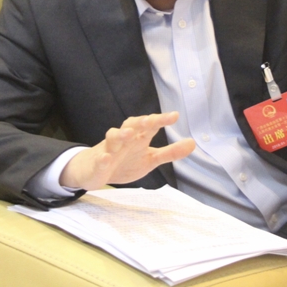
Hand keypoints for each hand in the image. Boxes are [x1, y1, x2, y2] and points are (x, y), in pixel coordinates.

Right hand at [59, 111, 195, 190]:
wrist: (94, 171)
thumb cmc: (125, 161)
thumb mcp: (150, 159)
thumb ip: (170, 152)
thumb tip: (192, 143)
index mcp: (138, 138)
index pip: (150, 125)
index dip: (161, 120)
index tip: (175, 116)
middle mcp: (124, 140)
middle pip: (131, 126)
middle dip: (141, 122)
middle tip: (151, 120)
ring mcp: (109, 150)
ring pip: (112, 138)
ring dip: (119, 135)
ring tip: (128, 134)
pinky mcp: (98, 163)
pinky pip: (99, 159)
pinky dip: (102, 159)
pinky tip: (106, 159)